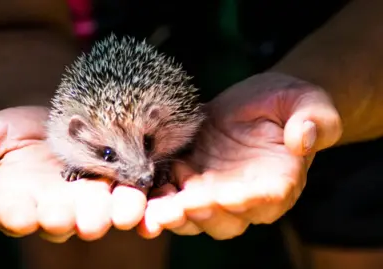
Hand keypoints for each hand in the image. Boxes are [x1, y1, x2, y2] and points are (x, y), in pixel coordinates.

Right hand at [0, 106, 148, 241]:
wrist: (60, 116)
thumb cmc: (19, 130)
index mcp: (20, 200)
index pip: (14, 214)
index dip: (17, 215)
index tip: (19, 215)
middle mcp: (56, 207)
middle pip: (63, 219)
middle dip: (73, 219)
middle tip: (84, 220)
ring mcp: (92, 199)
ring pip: (102, 212)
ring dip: (115, 213)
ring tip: (126, 210)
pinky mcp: (121, 185)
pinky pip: (131, 197)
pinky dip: (141, 200)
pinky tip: (150, 199)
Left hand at [138, 72, 342, 238]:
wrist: (258, 100)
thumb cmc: (289, 102)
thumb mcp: (308, 102)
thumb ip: (313, 120)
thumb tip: (304, 138)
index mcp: (279, 182)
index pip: (265, 200)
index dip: (245, 201)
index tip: (225, 196)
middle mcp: (245, 196)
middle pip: (224, 219)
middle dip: (200, 215)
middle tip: (178, 208)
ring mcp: (214, 190)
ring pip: (194, 216)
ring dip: (173, 216)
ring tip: (153, 211)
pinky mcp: (190, 178)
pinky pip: (172, 196)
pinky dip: (157, 199)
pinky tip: (142, 195)